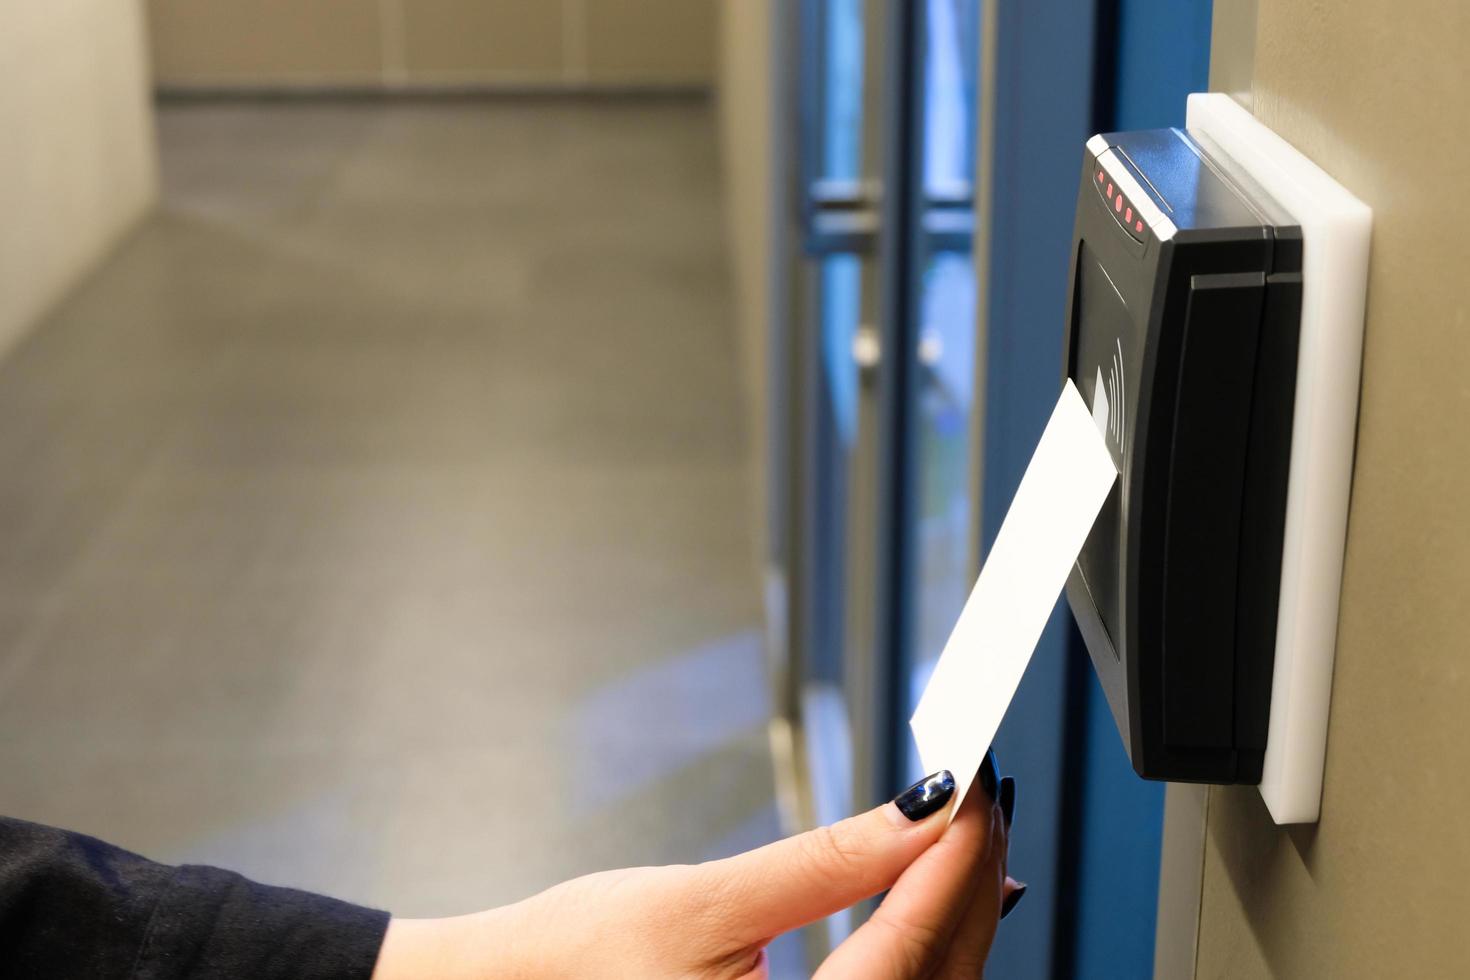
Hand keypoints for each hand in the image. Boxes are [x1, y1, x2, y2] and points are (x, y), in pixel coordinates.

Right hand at [372, 764, 1023, 978]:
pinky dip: (928, 956)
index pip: (909, 946)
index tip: (981, 784)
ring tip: (973, 835)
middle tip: (987, 794)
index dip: (956, 857)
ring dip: (957, 917)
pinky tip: (944, 910)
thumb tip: (921, 809)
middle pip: (936, 979)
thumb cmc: (575, 961)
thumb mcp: (700, 902)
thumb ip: (822, 863)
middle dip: (969, 882)